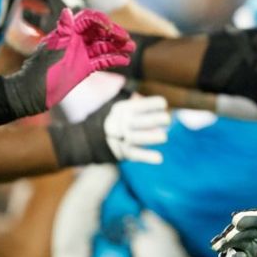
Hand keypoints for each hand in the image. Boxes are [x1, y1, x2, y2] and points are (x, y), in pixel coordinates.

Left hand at [3, 9, 134, 114]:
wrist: (33, 93)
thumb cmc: (40, 71)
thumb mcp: (53, 49)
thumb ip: (62, 31)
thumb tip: (67, 11)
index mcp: (67, 33)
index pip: (88, 19)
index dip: (101, 21)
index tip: (110, 29)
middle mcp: (76, 41)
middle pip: (99, 32)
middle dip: (114, 33)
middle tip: (127, 39)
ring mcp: (81, 55)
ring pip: (103, 46)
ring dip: (117, 46)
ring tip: (131, 48)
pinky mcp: (84, 68)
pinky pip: (102, 61)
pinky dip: (113, 60)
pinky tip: (125, 60)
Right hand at [50, 93, 169, 166]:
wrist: (90, 140)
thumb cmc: (112, 120)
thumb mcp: (117, 106)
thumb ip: (131, 101)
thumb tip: (143, 97)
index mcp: (123, 110)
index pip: (140, 105)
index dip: (153, 104)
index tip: (163, 104)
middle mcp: (122, 123)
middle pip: (141, 122)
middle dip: (156, 119)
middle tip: (167, 119)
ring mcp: (122, 138)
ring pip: (139, 138)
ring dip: (152, 138)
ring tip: (164, 137)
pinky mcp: (123, 153)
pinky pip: (136, 155)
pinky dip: (147, 157)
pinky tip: (159, 159)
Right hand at [211, 207, 256, 256]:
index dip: (247, 218)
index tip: (235, 221)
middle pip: (243, 229)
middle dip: (232, 234)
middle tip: (222, 241)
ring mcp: (254, 240)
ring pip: (237, 241)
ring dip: (226, 244)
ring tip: (215, 248)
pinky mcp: (251, 253)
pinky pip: (238, 255)